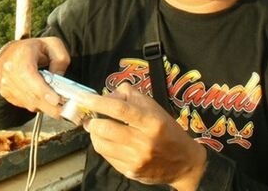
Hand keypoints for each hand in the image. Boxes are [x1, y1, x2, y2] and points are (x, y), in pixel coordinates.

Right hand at [0, 37, 70, 118]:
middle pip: (30, 94)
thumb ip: (60, 59)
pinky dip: (37, 105)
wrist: (9, 54)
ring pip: (29, 103)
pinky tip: (42, 98)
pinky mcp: (6, 93)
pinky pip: (25, 105)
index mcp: (22, 55)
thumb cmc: (32, 49)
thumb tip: (60, 80)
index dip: (42, 89)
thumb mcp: (52, 45)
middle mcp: (10, 70)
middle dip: (50, 105)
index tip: (56, 100)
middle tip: (64, 109)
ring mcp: (6, 83)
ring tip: (56, 103)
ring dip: (45, 107)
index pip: (28, 74)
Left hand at [81, 83, 206, 190]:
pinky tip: (108, 141)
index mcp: (151, 122)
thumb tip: (106, 95)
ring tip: (98, 128)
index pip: (119, 109)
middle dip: (93, 121)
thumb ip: (130, 95)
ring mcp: (136, 159)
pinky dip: (103, 146)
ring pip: (101, 144)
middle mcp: (144, 142)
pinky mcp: (131, 172)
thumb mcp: (154, 107)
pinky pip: (106, 157)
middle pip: (105, 128)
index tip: (83, 97)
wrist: (185, 163)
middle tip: (92, 117)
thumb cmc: (167, 130)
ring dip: (94, 134)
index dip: (98, 102)